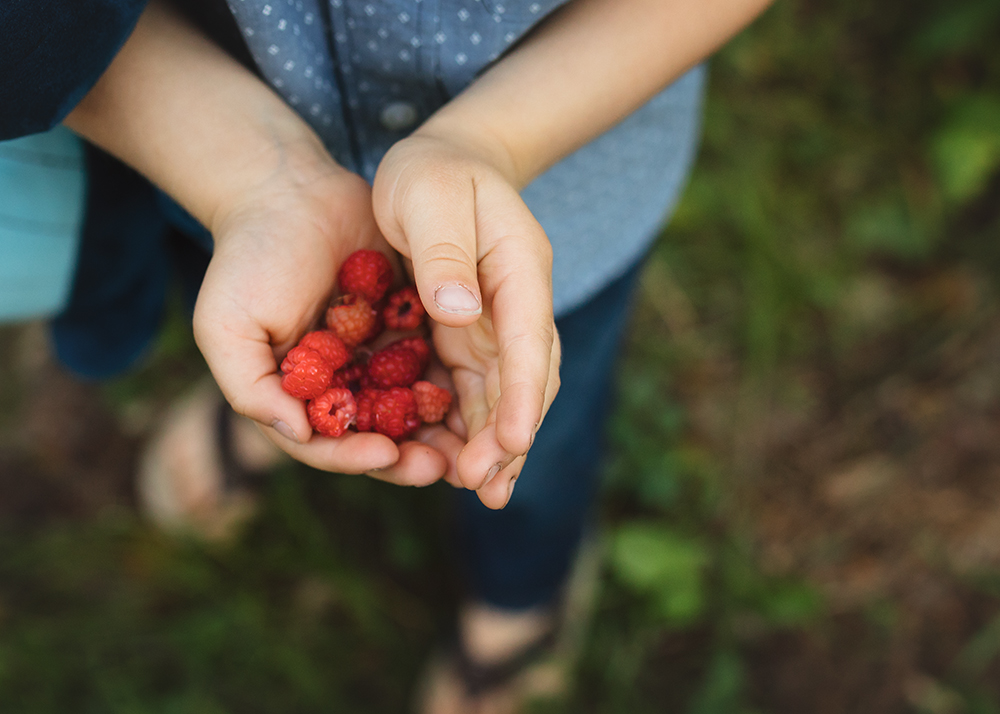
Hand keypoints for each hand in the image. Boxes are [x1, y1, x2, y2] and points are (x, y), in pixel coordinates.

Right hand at [193, 147, 450, 485]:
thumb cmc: (248, 258)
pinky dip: (458, 381)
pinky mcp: (410, 326)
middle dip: (409, 456)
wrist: (289, 190)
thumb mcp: (226, 325)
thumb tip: (296, 432)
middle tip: (442, 467)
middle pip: (378, 435)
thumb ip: (252, 387)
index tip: (385, 452)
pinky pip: (438, 360)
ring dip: (441, 431)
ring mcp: (378, 357)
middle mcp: (342, 384)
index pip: (328, 442)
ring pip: (414, 407)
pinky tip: (484, 390)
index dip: (355, 455)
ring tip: (471, 444)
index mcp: (299, 395)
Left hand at [372, 128, 560, 508]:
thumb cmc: (433, 172)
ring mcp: (497, 322)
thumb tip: (459, 312)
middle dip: (508, 435)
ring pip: (504, 392)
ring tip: (480, 492)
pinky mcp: (471, 335)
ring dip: (495, 443)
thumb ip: (444, 250)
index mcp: (518, 267)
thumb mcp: (429, 194)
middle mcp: (517, 303)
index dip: (522, 392)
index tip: (514, 441)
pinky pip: (475, 388)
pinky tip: (457, 462)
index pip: (528, 337)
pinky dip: (471, 426)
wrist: (444, 163)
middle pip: (524, 377)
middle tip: (483, 488)